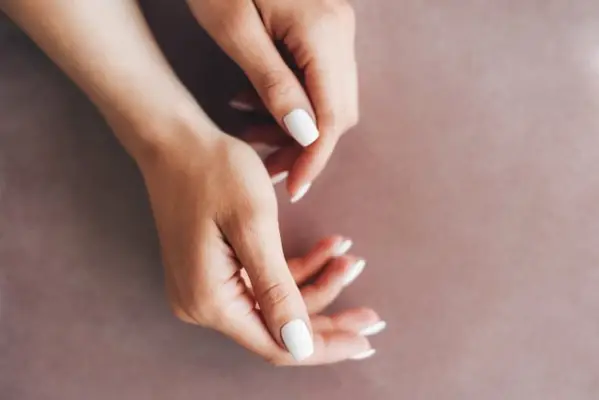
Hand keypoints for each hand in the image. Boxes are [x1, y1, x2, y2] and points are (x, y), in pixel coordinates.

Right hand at [136, 123, 381, 364]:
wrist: (177, 140)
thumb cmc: (216, 172)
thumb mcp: (254, 227)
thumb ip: (277, 292)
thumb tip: (299, 347)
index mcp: (211, 300)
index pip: (278, 344)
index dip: (326, 346)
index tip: (366, 341)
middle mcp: (204, 304)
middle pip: (279, 329)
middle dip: (329, 319)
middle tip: (372, 315)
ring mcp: (207, 288)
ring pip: (276, 303)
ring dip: (317, 283)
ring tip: (350, 257)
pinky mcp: (214, 270)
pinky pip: (262, 281)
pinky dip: (297, 267)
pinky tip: (327, 246)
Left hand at [188, 0, 357, 200]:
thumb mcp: (236, 31)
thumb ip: (273, 84)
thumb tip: (306, 134)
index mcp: (323, 32)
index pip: (333, 115)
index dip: (315, 157)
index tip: (294, 188)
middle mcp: (340, 30)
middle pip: (339, 110)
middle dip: (306, 146)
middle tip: (268, 167)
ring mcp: (336, 26)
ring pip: (330, 97)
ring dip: (297, 126)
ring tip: (252, 135)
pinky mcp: (323, 26)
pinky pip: (318, 78)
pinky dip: (294, 101)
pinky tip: (256, 103)